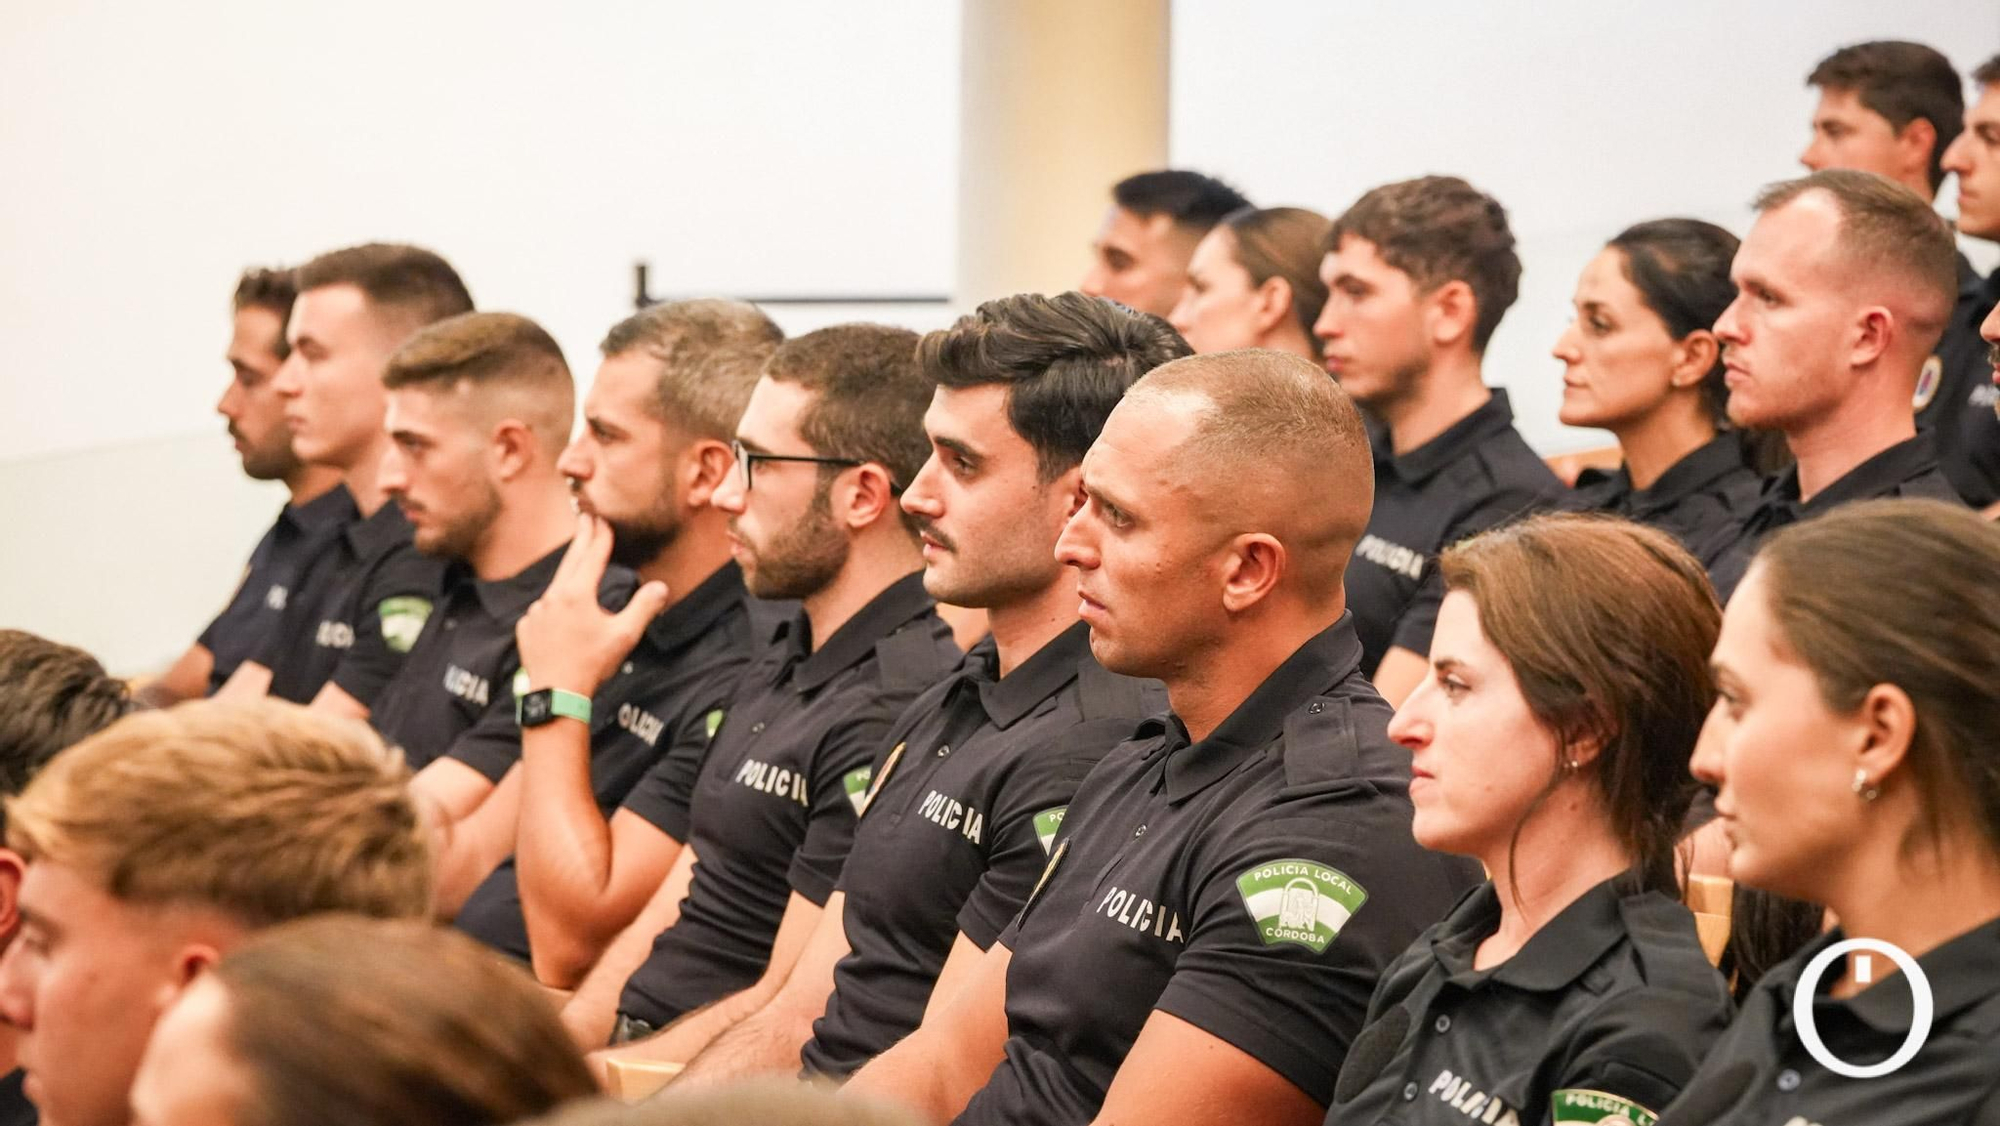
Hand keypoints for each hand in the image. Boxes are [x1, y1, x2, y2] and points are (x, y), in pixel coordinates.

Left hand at [516, 514, 669, 694]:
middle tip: (584, 520)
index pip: (592, 557)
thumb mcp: (624, 635)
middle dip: (579, 539)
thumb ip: (644, 607)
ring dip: (567, 573)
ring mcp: (536, 612)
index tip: (603, 521)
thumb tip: (660, 587)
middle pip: (569, 561)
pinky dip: (553, 604)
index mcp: (577, 594)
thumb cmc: (592, 664)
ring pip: (555, 586)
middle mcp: (553, 597)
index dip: (600, 538)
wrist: (555, 694)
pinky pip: (543, 609)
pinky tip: (559, 611)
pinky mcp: (526, 628)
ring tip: (575, 566)